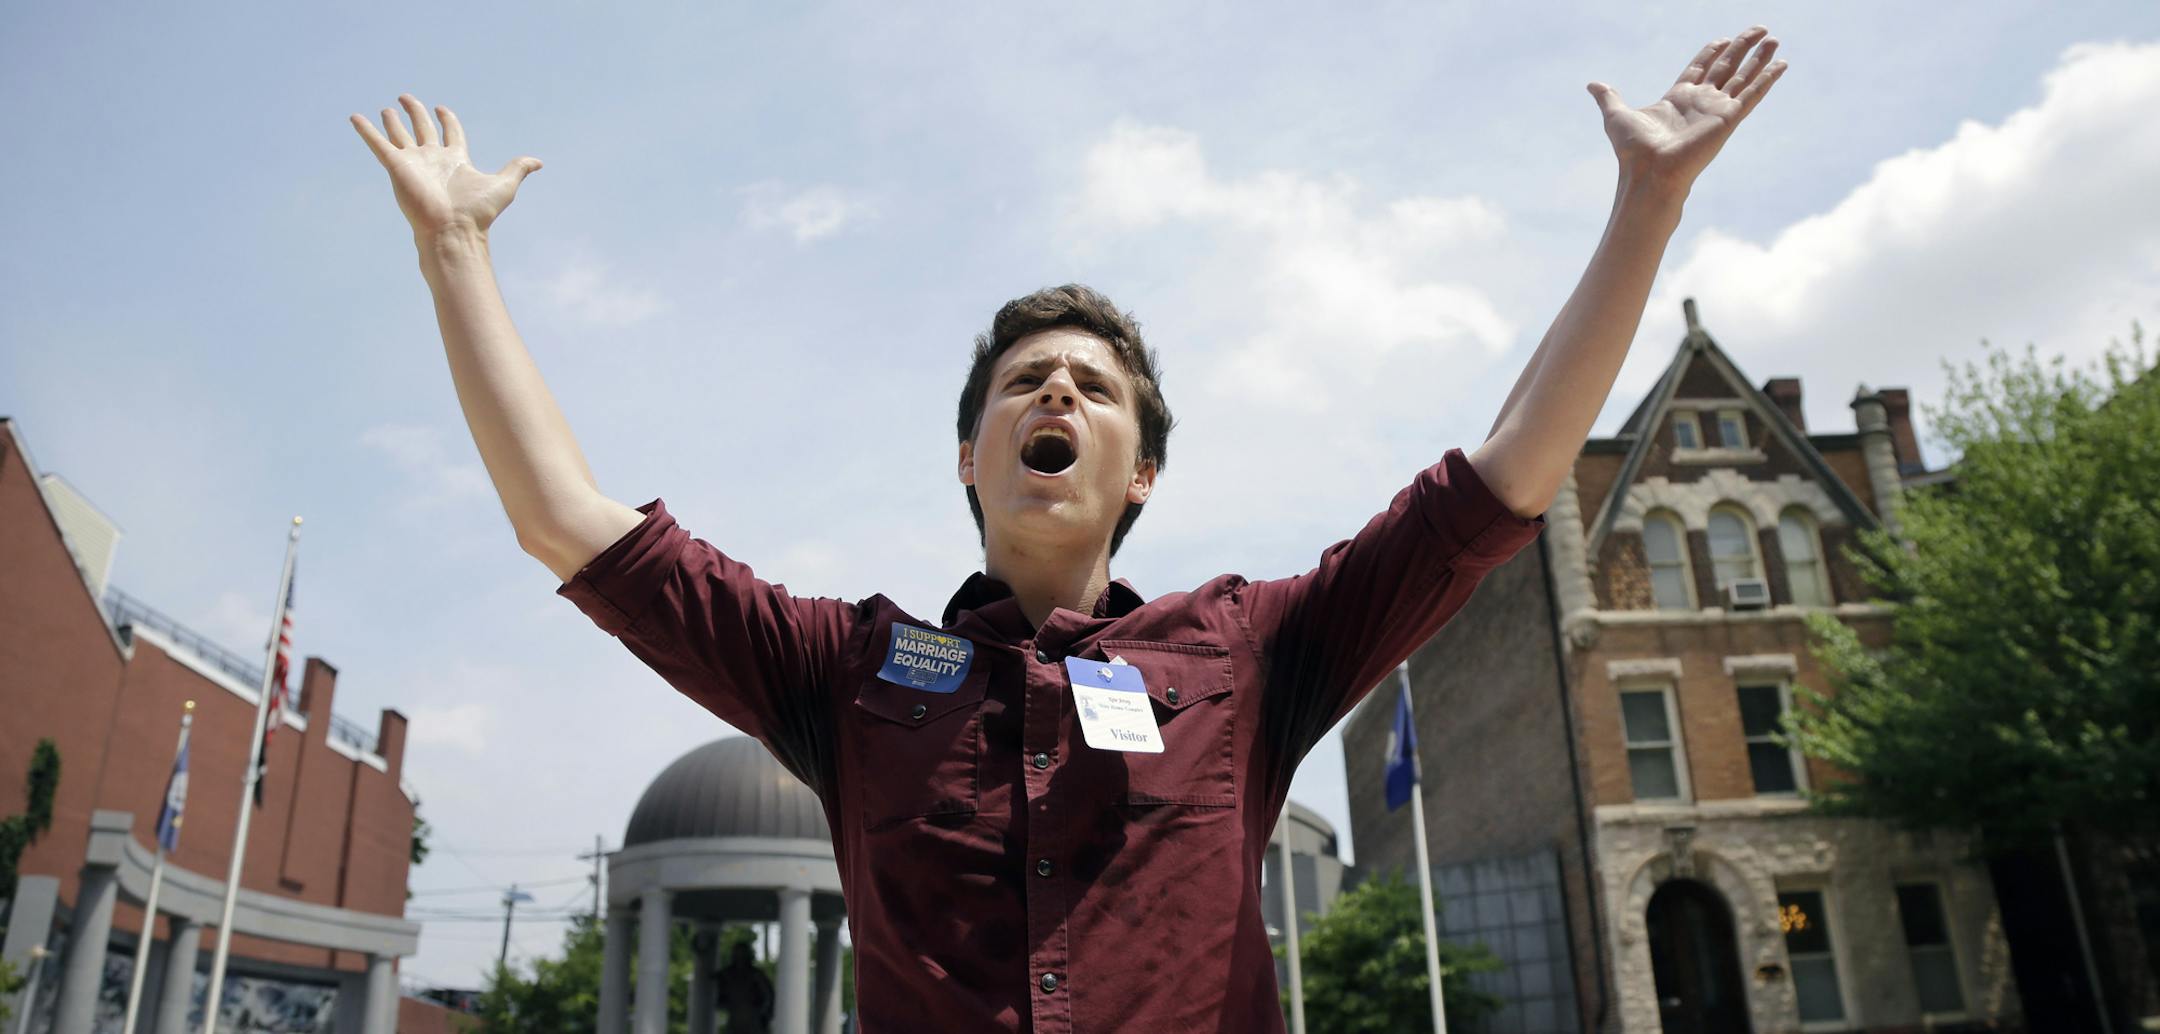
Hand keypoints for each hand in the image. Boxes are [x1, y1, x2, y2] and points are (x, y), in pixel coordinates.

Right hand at [350, 95, 541, 239]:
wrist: (454, 229)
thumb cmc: (477, 212)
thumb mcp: (504, 185)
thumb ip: (517, 169)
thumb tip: (539, 162)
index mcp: (455, 160)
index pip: (450, 132)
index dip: (446, 119)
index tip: (442, 109)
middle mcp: (433, 159)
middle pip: (423, 129)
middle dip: (416, 113)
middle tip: (407, 98)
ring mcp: (413, 162)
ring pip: (400, 135)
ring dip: (393, 121)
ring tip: (387, 108)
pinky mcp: (396, 166)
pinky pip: (377, 144)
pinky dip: (366, 130)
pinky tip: (355, 117)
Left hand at [1588, 27, 1786, 191]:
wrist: (1648, 172)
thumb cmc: (1632, 150)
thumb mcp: (1616, 115)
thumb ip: (1608, 97)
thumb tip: (1592, 85)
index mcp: (1677, 98)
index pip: (1700, 68)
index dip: (1712, 53)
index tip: (1723, 39)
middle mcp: (1700, 102)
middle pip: (1726, 67)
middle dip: (1741, 47)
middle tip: (1758, 29)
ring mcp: (1717, 110)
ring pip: (1743, 76)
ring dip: (1759, 58)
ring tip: (1773, 38)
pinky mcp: (1729, 118)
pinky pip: (1753, 94)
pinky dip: (1767, 79)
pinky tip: (1782, 64)